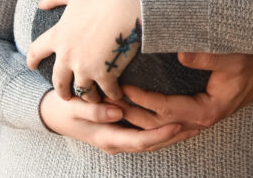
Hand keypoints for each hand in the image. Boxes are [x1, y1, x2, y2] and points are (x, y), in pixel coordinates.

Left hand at [27, 0, 141, 101]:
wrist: (127, 7)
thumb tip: (40, 4)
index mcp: (58, 36)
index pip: (37, 52)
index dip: (32, 59)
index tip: (32, 66)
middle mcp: (68, 57)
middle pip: (59, 82)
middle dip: (62, 91)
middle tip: (67, 96)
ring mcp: (86, 68)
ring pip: (83, 91)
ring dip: (88, 96)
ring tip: (94, 96)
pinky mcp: (105, 75)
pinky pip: (107, 92)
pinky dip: (112, 95)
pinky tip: (117, 94)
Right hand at [38, 90, 197, 154]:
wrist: (53, 115)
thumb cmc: (64, 108)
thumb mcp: (76, 108)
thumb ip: (95, 111)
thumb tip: (117, 112)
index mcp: (108, 138)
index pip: (141, 140)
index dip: (161, 134)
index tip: (180, 124)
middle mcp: (117, 142)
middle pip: (151, 144)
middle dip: (175, 136)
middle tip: (199, 124)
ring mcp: (120, 139)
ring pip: (151, 141)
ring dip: (172, 134)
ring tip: (196, 123)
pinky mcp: (122, 132)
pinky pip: (146, 134)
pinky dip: (162, 130)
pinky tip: (178, 120)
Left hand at [121, 53, 252, 129]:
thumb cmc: (252, 61)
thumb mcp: (232, 57)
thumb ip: (206, 57)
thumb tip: (179, 52)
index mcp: (206, 111)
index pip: (165, 110)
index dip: (143, 99)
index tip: (124, 87)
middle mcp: (200, 121)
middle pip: (157, 124)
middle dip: (131, 114)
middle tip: (108, 100)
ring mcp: (199, 121)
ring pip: (161, 129)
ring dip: (137, 120)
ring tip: (113, 107)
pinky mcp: (197, 115)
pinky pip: (168, 125)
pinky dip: (150, 122)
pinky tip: (133, 114)